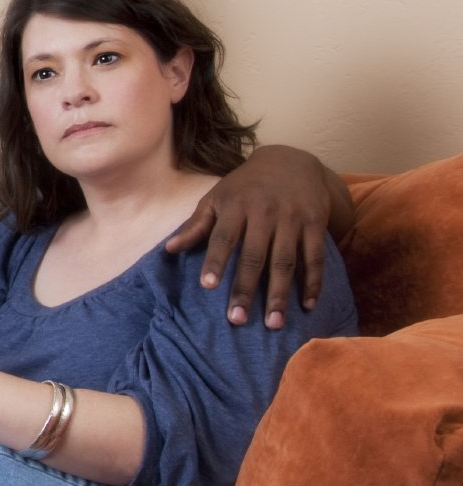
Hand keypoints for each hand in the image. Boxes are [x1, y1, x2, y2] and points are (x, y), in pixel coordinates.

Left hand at [166, 145, 335, 328]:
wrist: (291, 161)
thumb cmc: (245, 186)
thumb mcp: (217, 197)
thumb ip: (196, 225)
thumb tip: (169, 249)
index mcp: (236, 205)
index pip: (223, 237)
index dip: (216, 261)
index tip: (208, 286)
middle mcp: (265, 212)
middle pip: (255, 255)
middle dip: (246, 289)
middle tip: (237, 319)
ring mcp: (292, 218)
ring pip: (286, 261)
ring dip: (280, 294)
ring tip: (273, 324)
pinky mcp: (315, 223)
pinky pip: (315, 257)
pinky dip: (313, 282)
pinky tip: (307, 306)